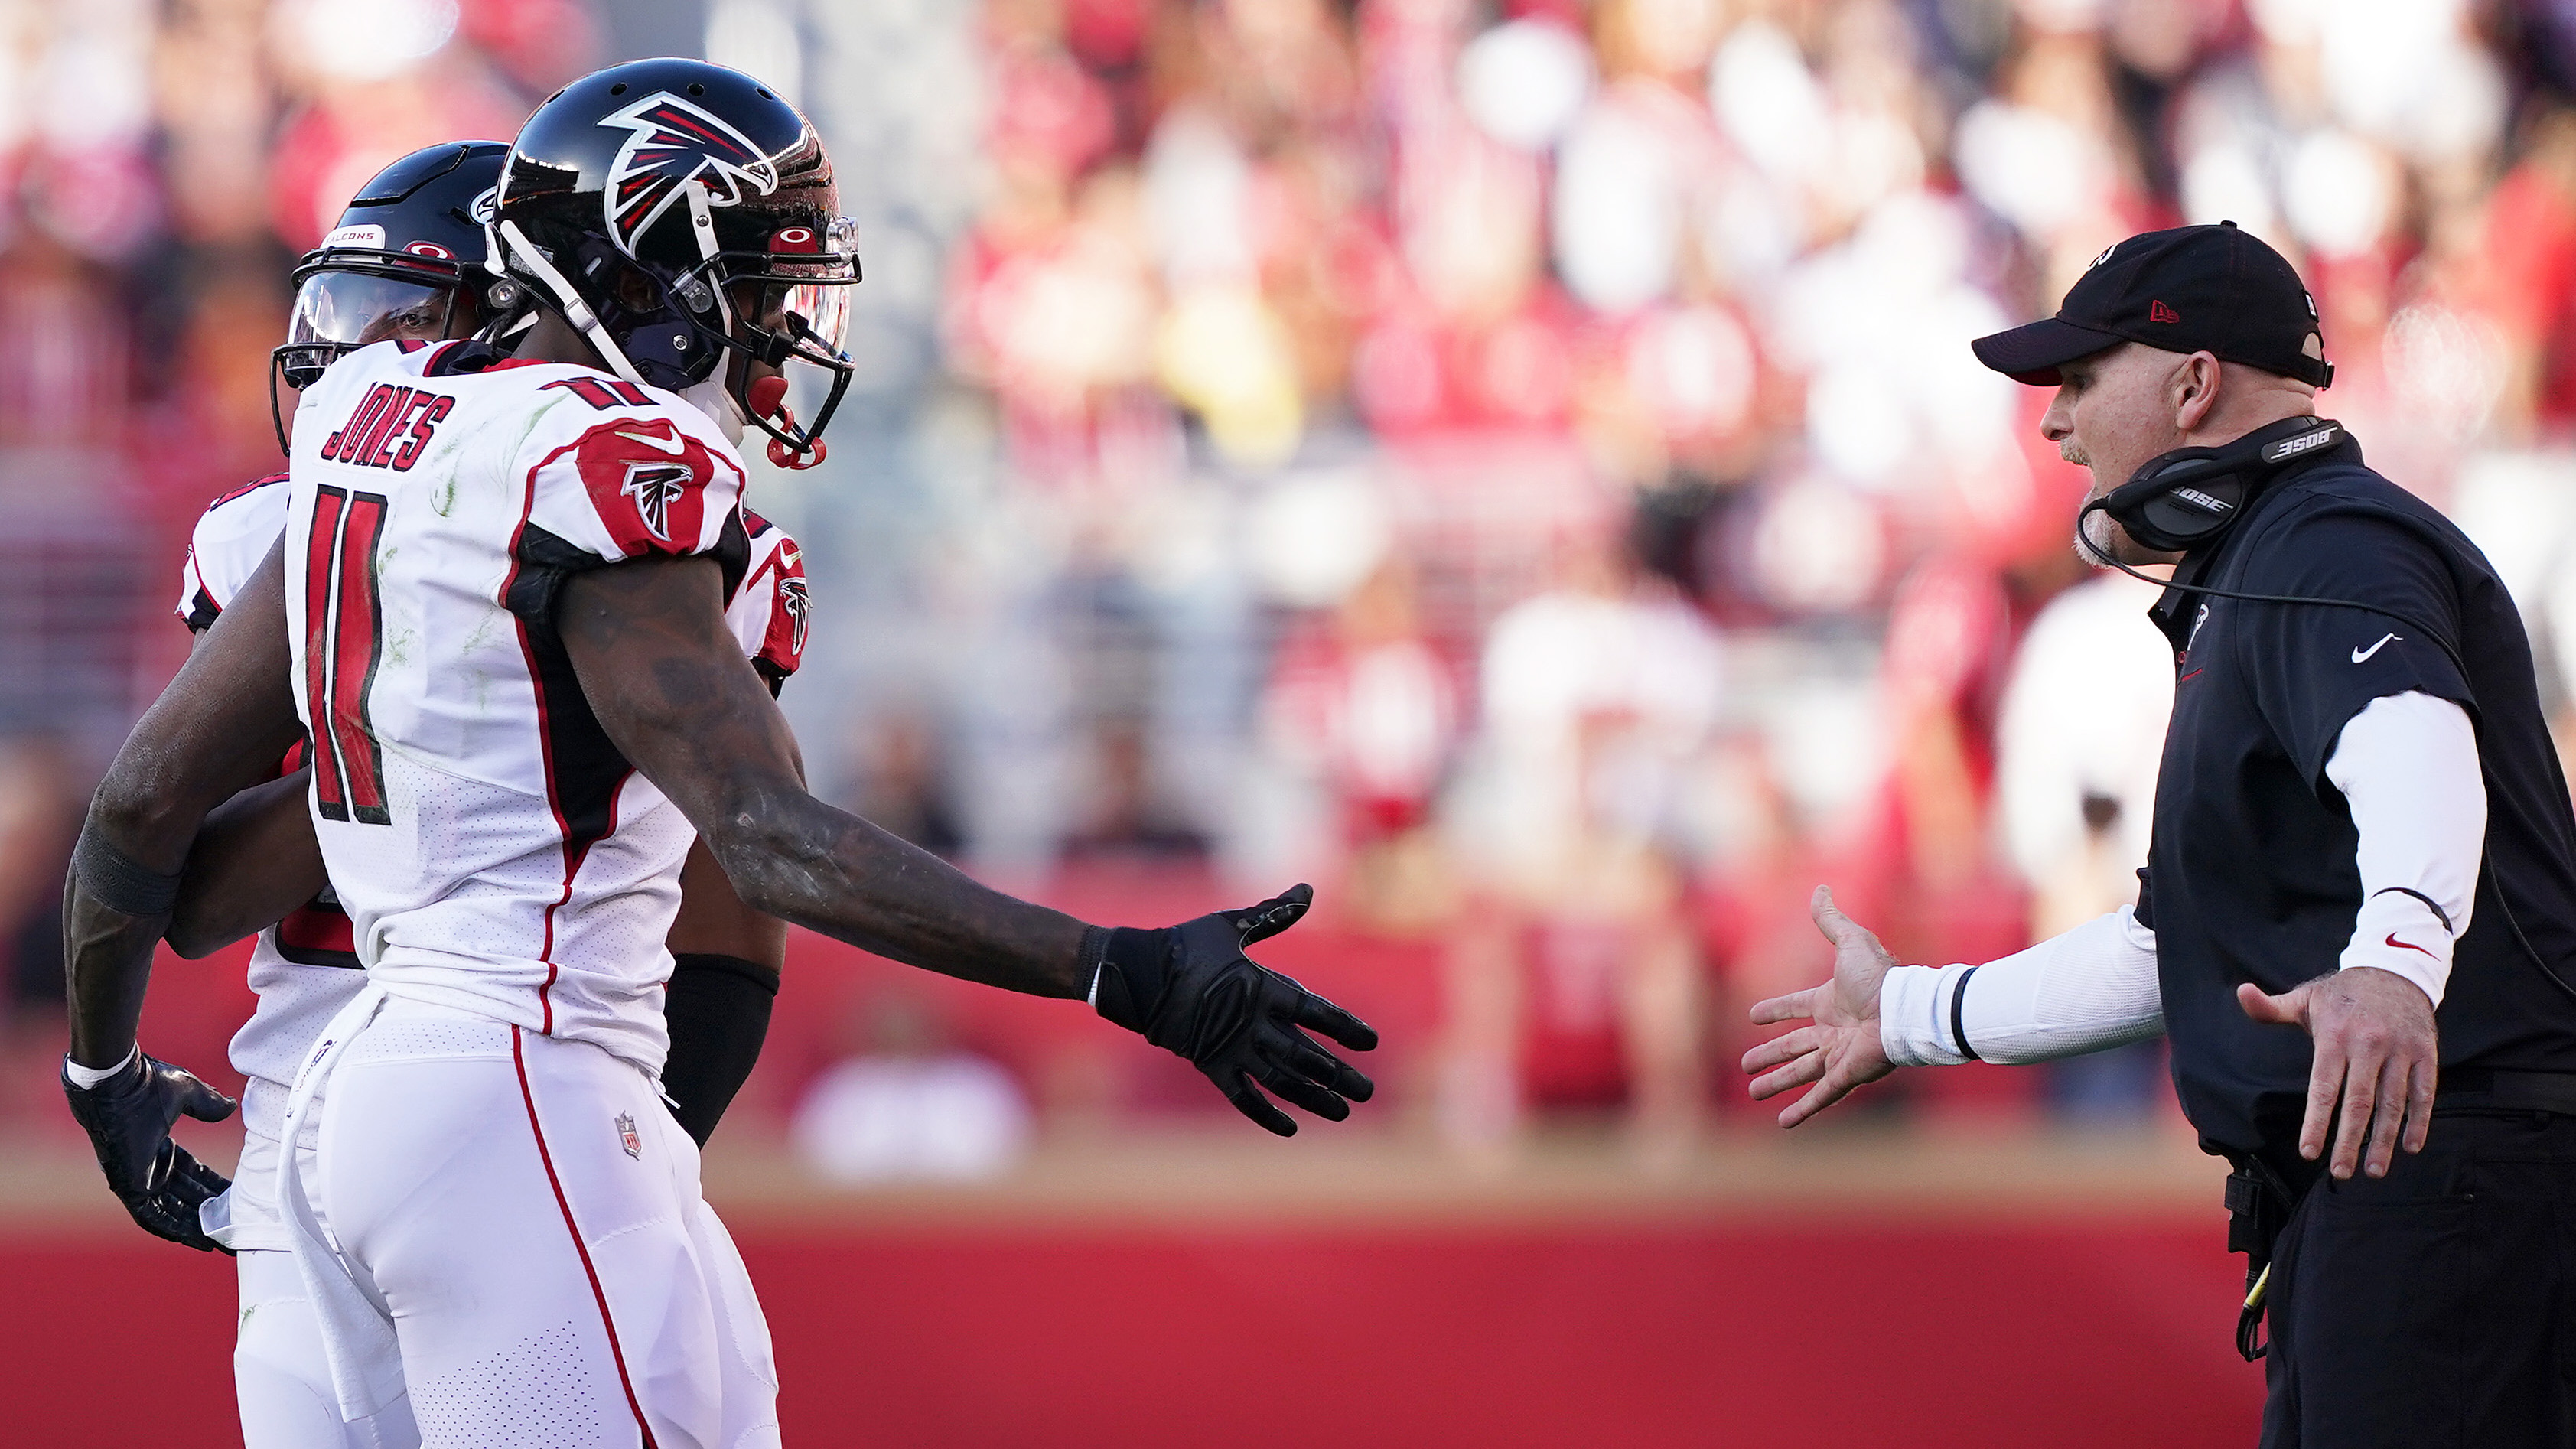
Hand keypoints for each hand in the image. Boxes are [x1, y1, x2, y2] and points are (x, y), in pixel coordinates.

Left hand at [62, 1050, 236, 1251]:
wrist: (116, 1081)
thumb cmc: (147, 1083)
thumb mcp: (188, 1094)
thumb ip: (208, 1104)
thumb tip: (229, 1107)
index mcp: (160, 1144)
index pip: (193, 1173)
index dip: (214, 1185)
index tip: (238, 1196)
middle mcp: (149, 1165)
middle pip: (185, 1195)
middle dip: (209, 1212)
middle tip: (236, 1226)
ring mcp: (138, 1177)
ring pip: (171, 1210)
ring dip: (195, 1227)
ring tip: (223, 1241)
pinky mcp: (128, 1186)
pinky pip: (151, 1217)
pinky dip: (173, 1229)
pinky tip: (197, 1240)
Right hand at [1092, 884, 1378, 1134]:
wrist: (1136, 973)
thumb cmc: (1187, 944)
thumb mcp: (1231, 925)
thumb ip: (1274, 913)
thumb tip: (1307, 887)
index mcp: (1262, 987)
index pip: (1316, 1012)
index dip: (1346, 1028)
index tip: (1371, 1042)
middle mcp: (1253, 1023)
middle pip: (1307, 1056)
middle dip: (1340, 1075)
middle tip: (1367, 1092)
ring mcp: (1232, 1047)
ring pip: (1282, 1081)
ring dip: (1313, 1098)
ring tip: (1341, 1112)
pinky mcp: (1211, 1064)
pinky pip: (1243, 1097)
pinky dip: (1266, 1114)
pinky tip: (1290, 1128)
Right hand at [1742, 886, 1898, 1127]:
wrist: (1907, 1010)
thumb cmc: (1881, 978)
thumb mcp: (1851, 942)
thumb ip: (1831, 919)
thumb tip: (1820, 887)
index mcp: (1830, 1002)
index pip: (1795, 1007)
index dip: (1775, 1011)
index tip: (1752, 1016)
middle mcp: (1833, 1031)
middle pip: (1793, 1046)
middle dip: (1769, 1056)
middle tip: (1746, 1066)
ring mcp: (1839, 1055)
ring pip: (1800, 1073)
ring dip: (1777, 1083)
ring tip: (1753, 1092)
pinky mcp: (1848, 1076)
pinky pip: (1821, 1096)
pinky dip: (1803, 1110)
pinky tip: (1784, 1123)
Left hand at [2238, 966, 2437, 1180]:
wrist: (2394, 969)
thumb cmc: (2341, 995)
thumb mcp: (2304, 998)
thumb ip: (2271, 1007)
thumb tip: (2241, 993)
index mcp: (2335, 1037)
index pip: (2323, 1088)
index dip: (2316, 1123)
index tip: (2309, 1152)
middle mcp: (2369, 1045)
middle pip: (2359, 1103)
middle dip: (2349, 1141)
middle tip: (2340, 1173)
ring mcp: (2400, 1050)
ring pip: (2393, 1103)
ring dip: (2384, 1140)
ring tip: (2375, 1171)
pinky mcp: (2426, 1053)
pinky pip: (2425, 1092)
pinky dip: (2420, 1121)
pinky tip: (2410, 1146)